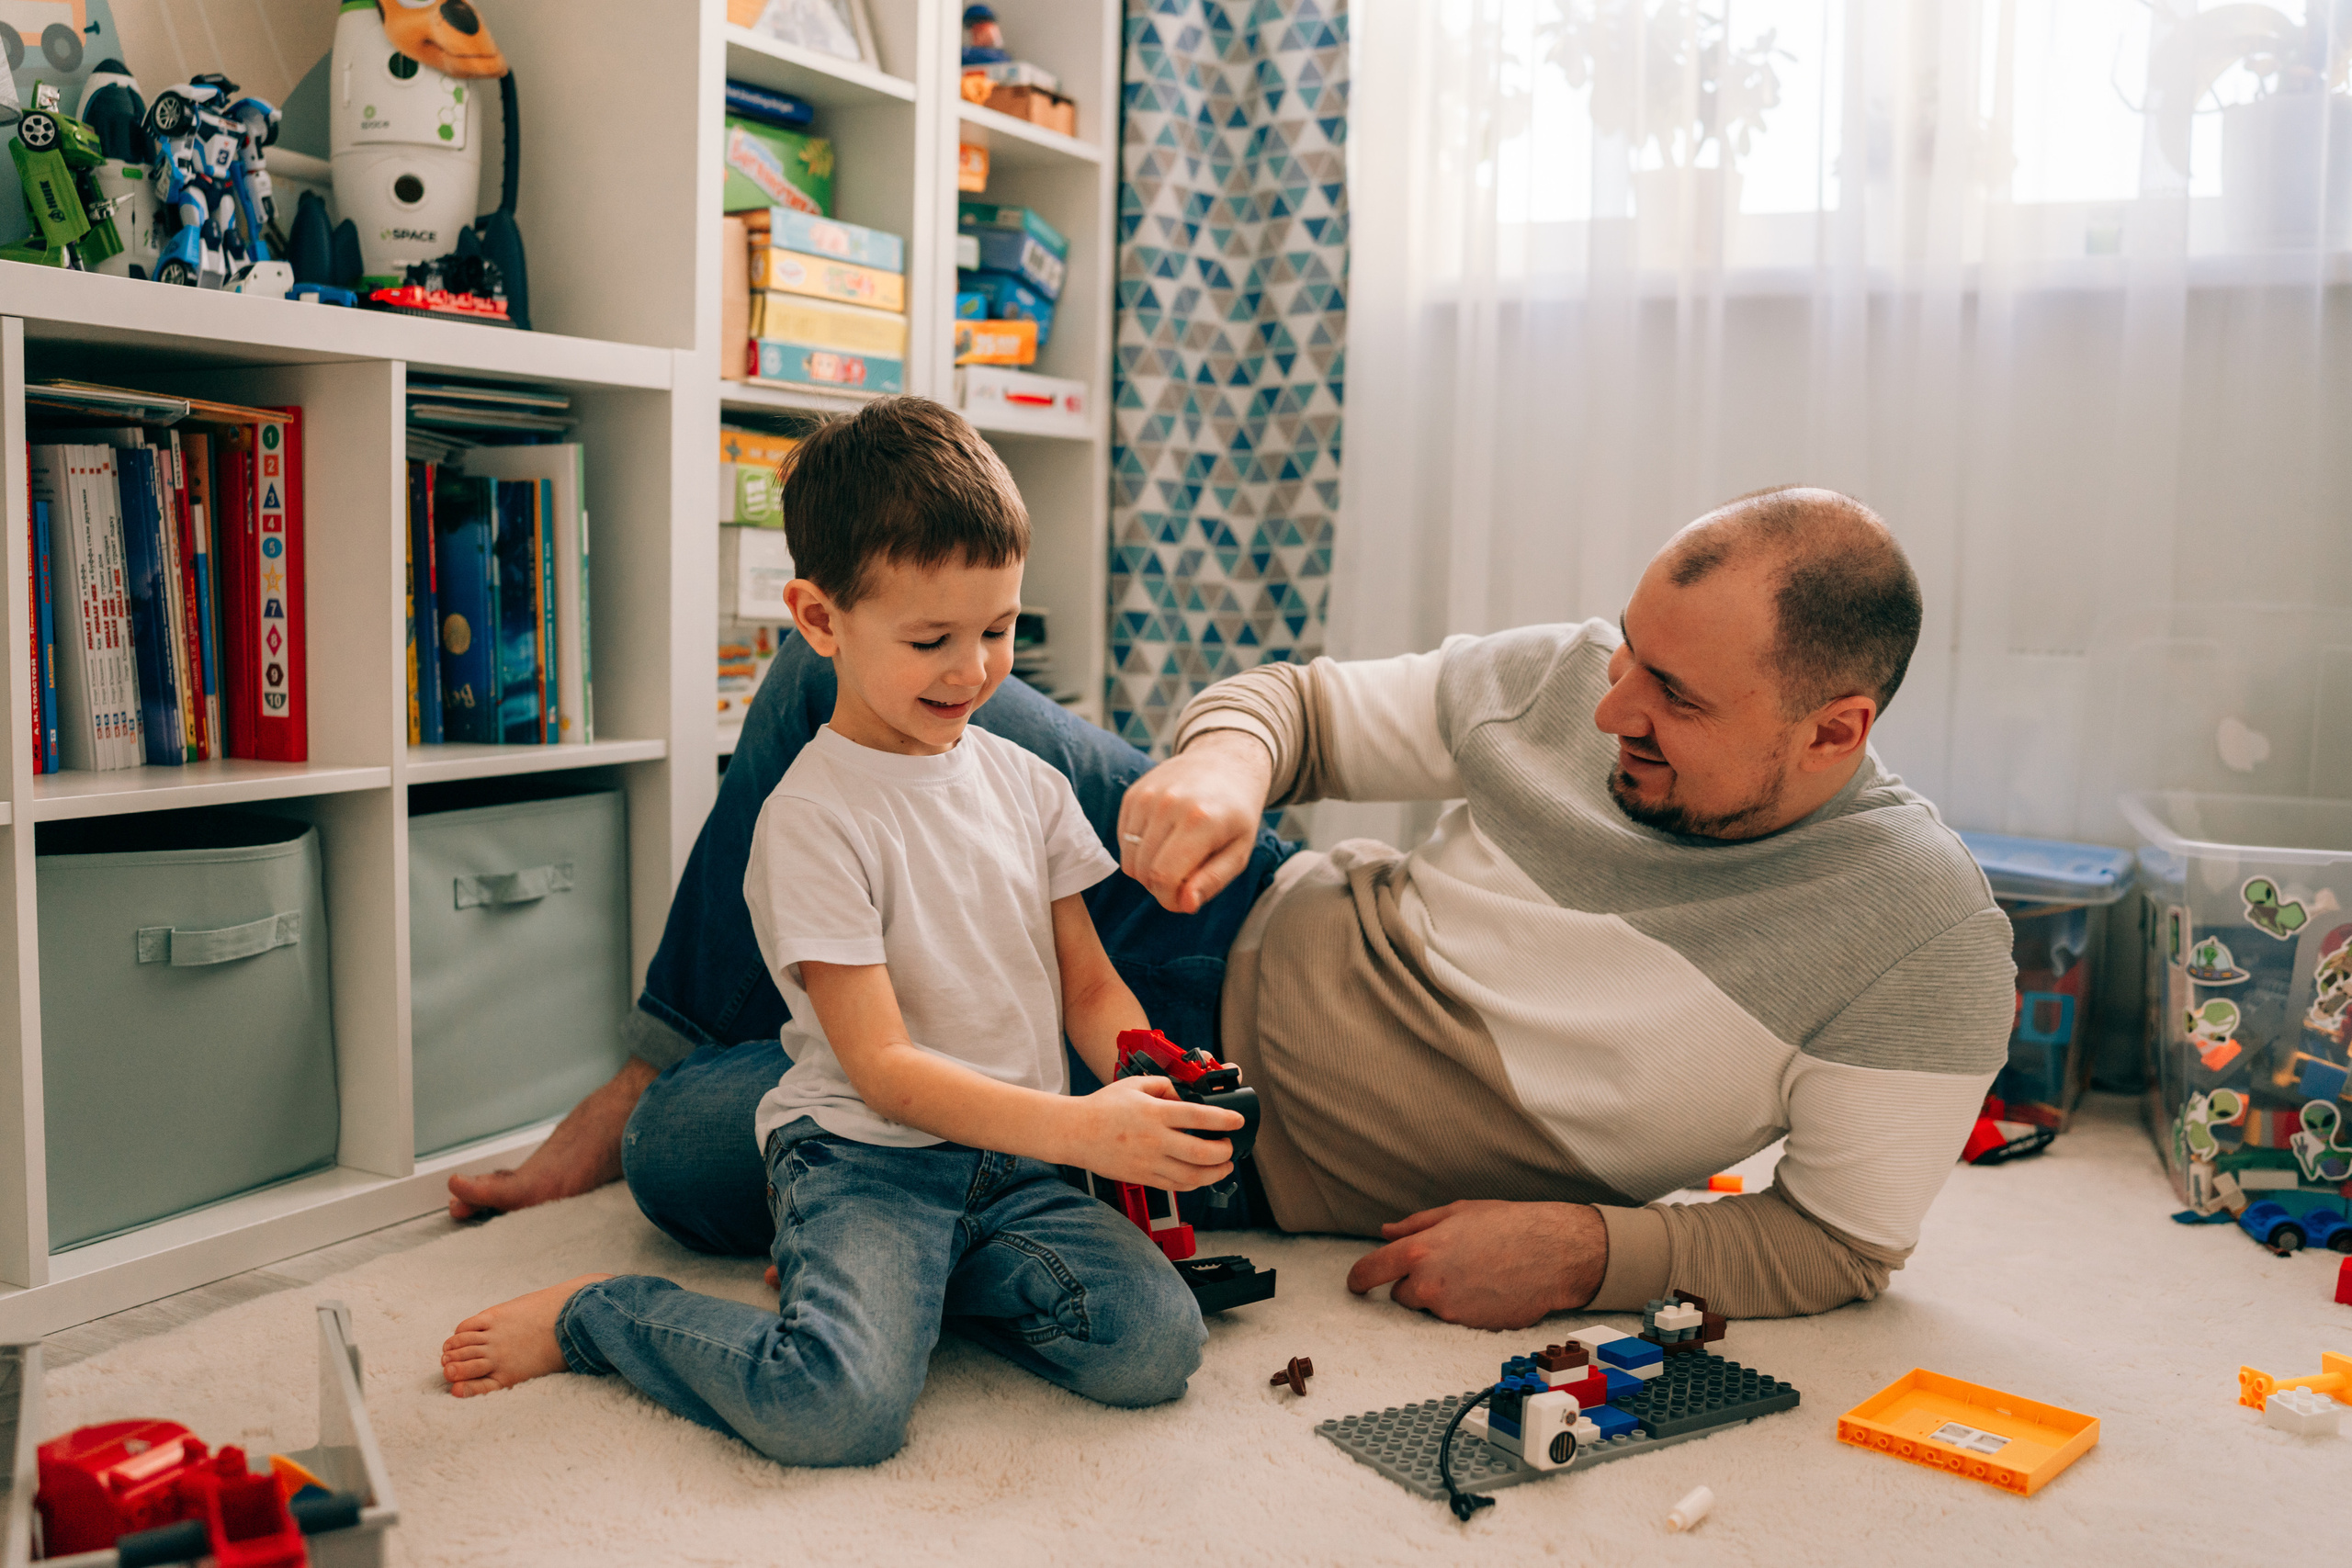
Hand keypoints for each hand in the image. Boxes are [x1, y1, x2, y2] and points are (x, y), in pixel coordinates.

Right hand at [1064, 1076, 1241, 1190]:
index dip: (1224, 1119)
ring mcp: (1148, 1162)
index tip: (1238, 1121)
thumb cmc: (1103, 1107)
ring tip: (1224, 1166)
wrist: (1075, 1132)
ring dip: (1215, 1173)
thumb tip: (1186, 1096)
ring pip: (1192, 1176)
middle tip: (1229, 1146)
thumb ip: (1165, 1086)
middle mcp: (1154, 1140)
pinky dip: (1193, 1183)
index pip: (1198, 1116)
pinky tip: (1200, 1176)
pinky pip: (1175, 1186)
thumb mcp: (1135, 1085)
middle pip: (1201, 1152)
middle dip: (1224, 1152)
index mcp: (1154, 1113)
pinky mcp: (1142, 1178)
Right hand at [1116, 731, 1275, 911]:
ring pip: (1129, 860)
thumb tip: (1184, 904)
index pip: (1164, 878)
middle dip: (1160, 887)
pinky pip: (1123, 841)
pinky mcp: (1133, 794)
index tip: (1184, 900)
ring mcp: (1146, 796)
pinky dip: (1139, 850)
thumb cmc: (1236, 814)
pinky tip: (1163, 838)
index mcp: (1200, 821)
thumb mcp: (1239, 851)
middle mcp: (1168, 805)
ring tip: (1174, 858)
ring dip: (1148, 870)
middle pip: (1143, 872)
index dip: (1170, 900)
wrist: (1225, 763)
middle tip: (1183, 878)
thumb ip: (1212, 881)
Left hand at [1345, 1200, 1606, 1330]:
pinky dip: (1464, 1309)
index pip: (1371, 1271)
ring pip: (1429, 1309)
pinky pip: (1454, 1320)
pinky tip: (1488, 1289)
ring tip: (1474, 1275)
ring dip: (1441, 1297)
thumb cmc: (1508, 1225)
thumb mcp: (1457, 1212)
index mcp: (1419, 1250)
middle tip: (1447, 1267)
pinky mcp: (1469, 1328)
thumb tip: (1385, 1232)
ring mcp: (1448, 1310)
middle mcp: (1428, 1284)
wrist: (1554, 1254)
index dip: (1359, 1279)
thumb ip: (1415, 1225)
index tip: (1356, 1283)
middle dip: (1415, 1285)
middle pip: (1401, 1296)